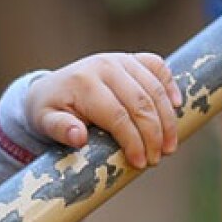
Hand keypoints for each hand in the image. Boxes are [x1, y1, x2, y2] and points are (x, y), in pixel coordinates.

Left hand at [24, 52, 181, 167]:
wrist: (49, 88)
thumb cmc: (50, 109)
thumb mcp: (44, 122)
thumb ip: (59, 129)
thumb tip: (77, 137)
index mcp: (84, 83)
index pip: (117, 116)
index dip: (133, 141)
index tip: (140, 163)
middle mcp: (105, 66)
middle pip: (141, 103)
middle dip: (153, 134)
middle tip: (158, 158)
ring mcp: (121, 60)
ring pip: (154, 89)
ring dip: (167, 119)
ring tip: (169, 146)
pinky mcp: (132, 58)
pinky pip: (158, 67)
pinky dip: (170, 86)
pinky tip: (177, 107)